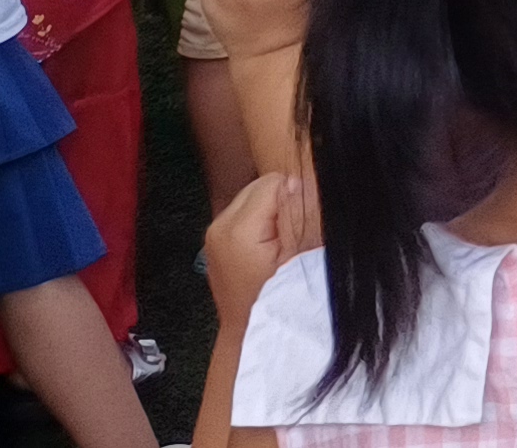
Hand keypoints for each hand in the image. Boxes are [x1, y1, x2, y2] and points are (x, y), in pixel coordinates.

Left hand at [202, 171, 321, 322]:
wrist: (250, 335)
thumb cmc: (280, 302)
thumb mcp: (300, 258)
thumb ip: (300, 215)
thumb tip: (300, 180)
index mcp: (236, 228)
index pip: (275, 182)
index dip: (297, 200)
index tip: (302, 229)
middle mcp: (219, 226)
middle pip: (260, 186)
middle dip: (281, 203)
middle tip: (291, 239)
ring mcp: (214, 235)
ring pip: (254, 198)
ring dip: (272, 213)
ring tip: (280, 246)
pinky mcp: (217, 242)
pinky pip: (246, 215)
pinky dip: (260, 224)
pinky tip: (268, 250)